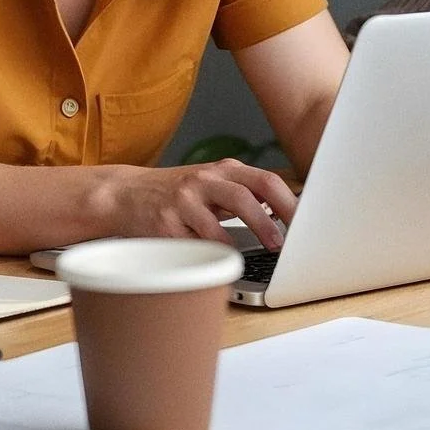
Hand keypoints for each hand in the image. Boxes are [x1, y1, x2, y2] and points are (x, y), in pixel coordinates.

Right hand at [110, 159, 297, 249]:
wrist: (126, 194)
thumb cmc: (178, 194)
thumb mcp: (213, 184)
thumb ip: (245, 192)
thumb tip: (287, 211)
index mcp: (223, 170)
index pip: (266, 180)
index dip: (289, 202)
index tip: (304, 223)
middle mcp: (204, 180)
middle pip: (246, 197)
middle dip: (268, 224)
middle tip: (281, 245)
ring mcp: (183, 200)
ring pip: (220, 223)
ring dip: (238, 244)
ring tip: (250, 256)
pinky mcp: (165, 223)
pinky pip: (194, 244)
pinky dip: (208, 254)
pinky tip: (213, 258)